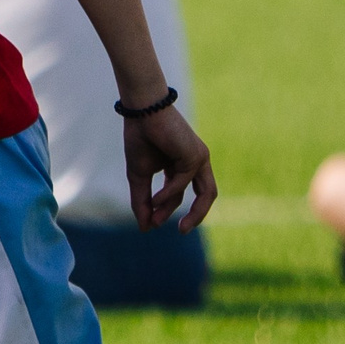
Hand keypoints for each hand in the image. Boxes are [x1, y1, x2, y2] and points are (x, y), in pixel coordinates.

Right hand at [125, 105, 216, 232]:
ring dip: (196, 212)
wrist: (141, 112)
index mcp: (183, 165)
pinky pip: (183, 181)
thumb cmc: (140, 138)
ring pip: (206, 192)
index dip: (165, 210)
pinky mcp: (195, 155)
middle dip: (196, 216)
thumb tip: (145, 228)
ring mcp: (199, 158)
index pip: (179, 194)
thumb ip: (142, 201)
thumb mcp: (138, 175)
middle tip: (181, 231)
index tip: (151, 224)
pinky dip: (168, 193)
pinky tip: (154, 200)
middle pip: (205, 195)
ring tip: (179, 227)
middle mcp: (196, 162)